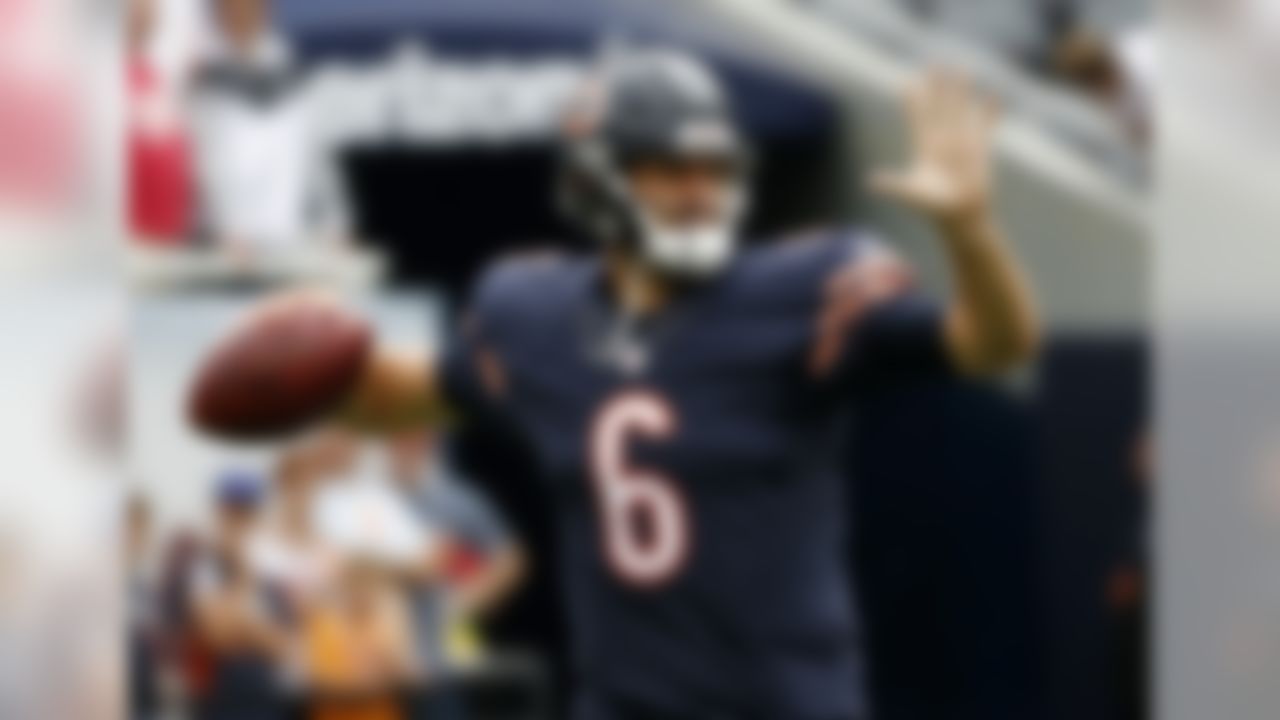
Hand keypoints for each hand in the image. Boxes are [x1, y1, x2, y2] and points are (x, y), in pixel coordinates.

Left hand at [871, 70, 998, 228]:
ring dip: (962, 92)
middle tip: (935, 64)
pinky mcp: (980, 150)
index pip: (919, 118)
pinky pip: (986, 126)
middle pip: (940, 108)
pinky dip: (990, 112)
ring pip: (962, 111)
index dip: (914, 101)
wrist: (961, 217)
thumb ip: (894, 186)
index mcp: (925, 149)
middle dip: (938, 87)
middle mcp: (943, 142)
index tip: (907, 82)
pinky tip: (993, 97)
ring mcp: (962, 144)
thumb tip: (871, 181)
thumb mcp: (912, 194)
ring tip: (963, 70)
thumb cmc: (934, 208)